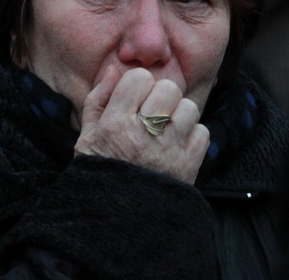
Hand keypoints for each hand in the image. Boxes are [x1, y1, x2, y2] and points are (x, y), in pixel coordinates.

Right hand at [75, 67, 209, 183]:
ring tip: (166, 128)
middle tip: (152, 112)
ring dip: (178, 115)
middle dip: (160, 96)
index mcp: (115, 124)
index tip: (134, 98)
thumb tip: (114, 69)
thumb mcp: (86, 136)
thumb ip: (98, 99)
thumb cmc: (100, 172)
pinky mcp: (188, 166)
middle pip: (168, 88)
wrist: (118, 220)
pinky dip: (193, 136)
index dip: (137, 85)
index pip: (139, 78)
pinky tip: (177, 144)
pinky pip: (202, 132)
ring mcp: (169, 150)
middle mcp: (144, 133)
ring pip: (188, 107)